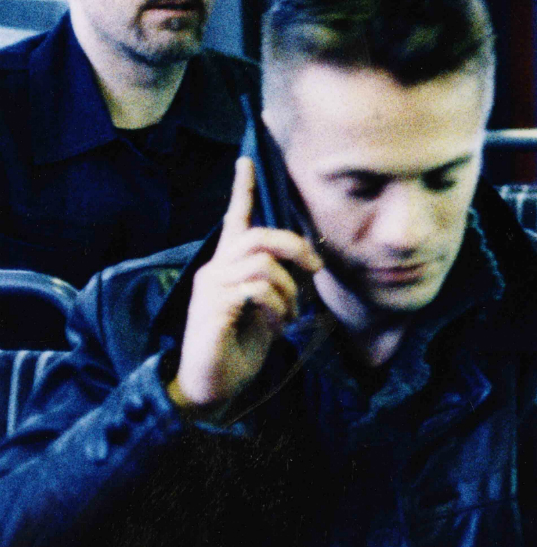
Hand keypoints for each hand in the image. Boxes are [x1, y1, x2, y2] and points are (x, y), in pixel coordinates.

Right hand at [168, 157, 322, 413]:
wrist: (214, 386)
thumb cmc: (243, 345)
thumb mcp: (274, 306)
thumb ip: (287, 280)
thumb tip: (314, 256)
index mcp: (230, 266)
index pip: (235, 219)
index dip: (242, 190)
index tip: (246, 160)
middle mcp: (215, 270)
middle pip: (259, 236)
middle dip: (296, 248)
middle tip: (315, 270)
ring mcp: (211, 289)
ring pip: (262, 263)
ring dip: (289, 289)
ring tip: (288, 313)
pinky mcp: (212, 310)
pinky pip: (256, 289)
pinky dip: (277, 305)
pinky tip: (276, 324)